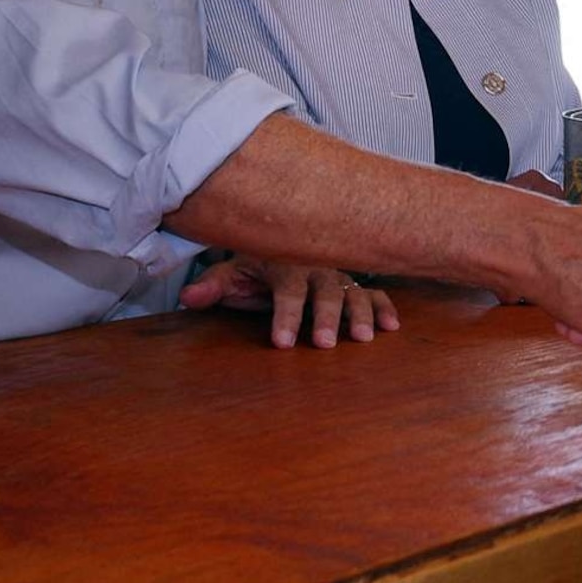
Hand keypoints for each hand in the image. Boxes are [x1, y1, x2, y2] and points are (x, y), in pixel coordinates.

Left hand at [183, 255, 399, 348]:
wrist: (284, 238)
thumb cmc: (256, 264)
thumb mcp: (231, 272)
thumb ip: (212, 286)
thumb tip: (189, 297)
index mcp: (285, 264)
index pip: (286, 292)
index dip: (284, 317)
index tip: (281, 343)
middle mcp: (317, 268)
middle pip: (325, 293)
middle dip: (326, 318)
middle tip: (325, 344)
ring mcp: (338, 276)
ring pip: (353, 293)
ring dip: (360, 314)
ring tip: (363, 338)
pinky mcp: (353, 284)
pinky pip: (374, 293)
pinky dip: (384, 307)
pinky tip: (392, 327)